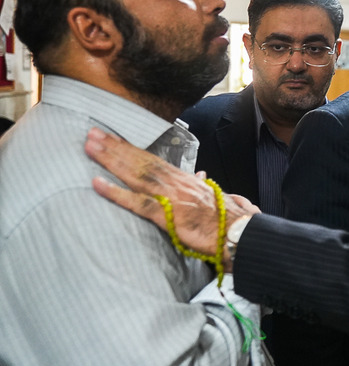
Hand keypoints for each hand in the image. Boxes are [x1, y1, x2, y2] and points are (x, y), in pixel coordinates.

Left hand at [85, 127, 258, 267]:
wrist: (240, 231)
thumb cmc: (229, 218)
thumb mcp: (216, 196)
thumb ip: (203, 185)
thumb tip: (200, 175)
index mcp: (186, 180)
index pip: (155, 160)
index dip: (133, 149)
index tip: (114, 138)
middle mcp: (176, 183)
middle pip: (141, 161)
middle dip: (116, 147)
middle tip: (92, 134)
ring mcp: (170, 197)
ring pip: (136, 174)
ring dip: (111, 159)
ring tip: (91, 146)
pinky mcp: (167, 216)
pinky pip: (136, 202)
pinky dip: (115, 192)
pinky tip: (96, 183)